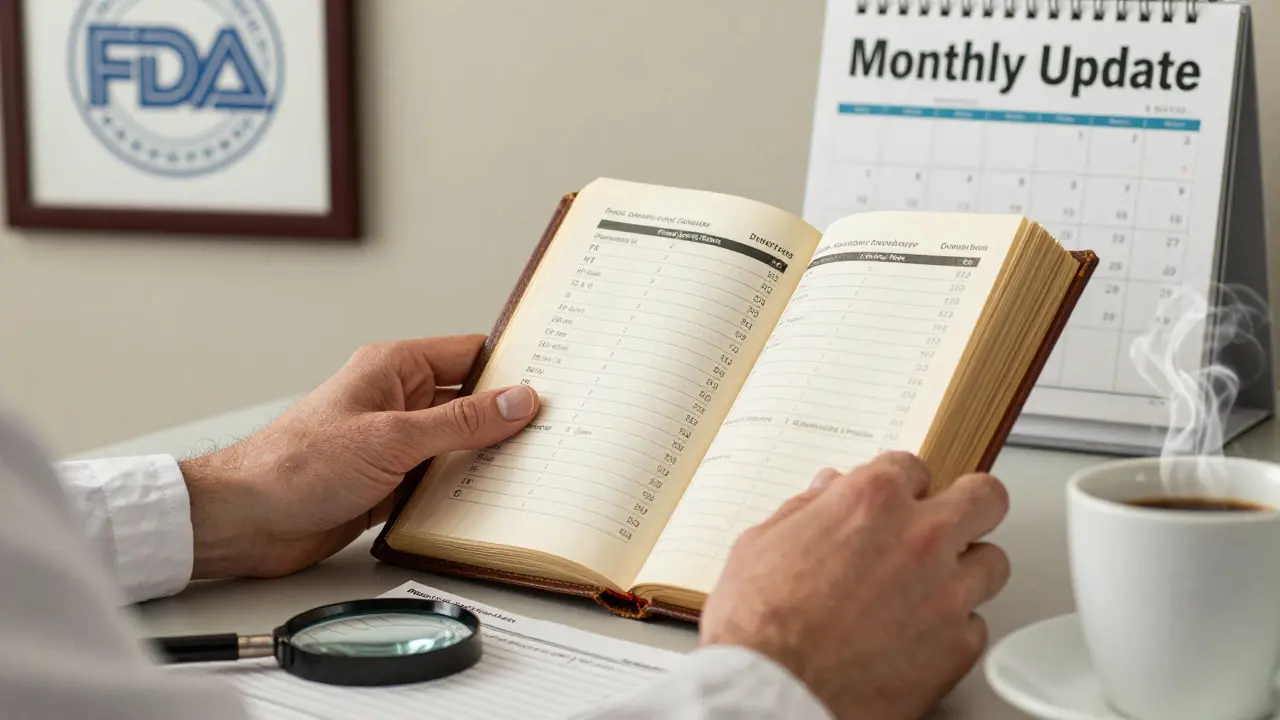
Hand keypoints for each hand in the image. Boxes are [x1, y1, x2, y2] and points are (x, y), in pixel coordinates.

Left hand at [179, 335, 539, 579]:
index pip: (470, 355)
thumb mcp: (392, 438)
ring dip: (486, 460)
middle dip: (507, 418)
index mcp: (395, 368)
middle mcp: (397, 401)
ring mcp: (395, 444)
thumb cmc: (297, 465)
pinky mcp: (390, 483)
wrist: (246, 520)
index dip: (512, 365)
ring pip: (458, 445)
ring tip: (535, 469)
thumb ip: (460, 421)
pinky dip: (464, 492)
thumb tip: (517, 401)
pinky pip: (441, 481)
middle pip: (470, 402)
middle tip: (557, 431)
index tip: (556, 378)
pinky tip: (493, 503)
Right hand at [699, 452, 1010, 719]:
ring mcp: (947, 592)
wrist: (774, 692)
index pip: (913, 467)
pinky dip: (953, 629)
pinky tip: (920, 637)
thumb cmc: (758, 623)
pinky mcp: (958, 647)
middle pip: (984, 497)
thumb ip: (805, 508)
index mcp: (872, 500)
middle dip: (970, 505)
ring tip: (932, 588)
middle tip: (951, 522)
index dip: (901, 485)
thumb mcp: (761, 543)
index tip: (896, 500)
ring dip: (966, 570)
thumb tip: (826, 492)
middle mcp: (921, 537)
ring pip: (993, 563)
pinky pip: (975, 626)